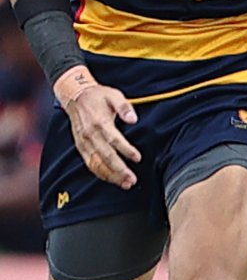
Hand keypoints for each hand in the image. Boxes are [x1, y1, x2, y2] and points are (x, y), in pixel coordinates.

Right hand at [53, 68, 139, 188]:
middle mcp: (90, 135)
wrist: (75, 96)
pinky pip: (89, 163)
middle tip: (132, 180)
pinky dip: (99, 172)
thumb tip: (133, 119)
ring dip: (110, 175)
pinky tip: (110, 179)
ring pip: (96, 163)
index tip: (137, 158)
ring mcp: (84, 142)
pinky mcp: (80, 146)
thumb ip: (124, 107)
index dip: (126, 150)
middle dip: (119, 170)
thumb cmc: (98, 96)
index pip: (114, 140)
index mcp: (99, 122)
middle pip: (105, 156)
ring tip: (125, 184)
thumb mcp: (114, 95)